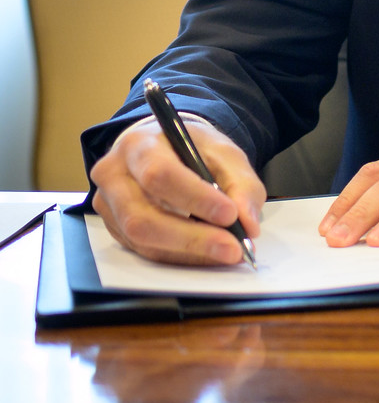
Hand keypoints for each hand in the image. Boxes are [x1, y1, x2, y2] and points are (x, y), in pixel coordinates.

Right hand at [89, 116, 265, 265]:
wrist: (165, 148)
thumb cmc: (192, 148)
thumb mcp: (224, 152)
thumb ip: (241, 184)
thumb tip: (247, 224)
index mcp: (139, 146)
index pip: (159, 175)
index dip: (195, 198)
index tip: (230, 215)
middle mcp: (113, 175)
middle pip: (141, 216)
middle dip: (191, 237)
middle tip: (232, 247)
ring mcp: (108, 205)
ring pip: (140, 239)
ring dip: (188, 252)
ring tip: (226, 252)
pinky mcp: (114, 227)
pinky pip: (144, 250)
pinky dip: (180, 256)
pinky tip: (208, 254)